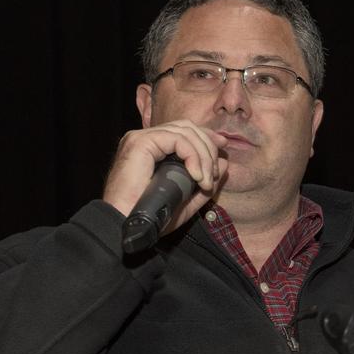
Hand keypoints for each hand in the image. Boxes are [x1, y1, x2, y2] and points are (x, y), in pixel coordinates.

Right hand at [103, 121, 228, 233]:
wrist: (128, 226)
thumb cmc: (152, 217)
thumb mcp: (187, 200)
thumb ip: (205, 182)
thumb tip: (225, 163)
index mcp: (153, 149)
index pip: (185, 131)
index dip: (207, 137)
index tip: (223, 148)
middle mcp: (146, 139)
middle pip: (188, 127)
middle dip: (209, 148)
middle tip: (214, 174)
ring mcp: (141, 138)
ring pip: (185, 131)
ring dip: (203, 156)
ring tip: (206, 181)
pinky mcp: (140, 142)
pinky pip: (176, 138)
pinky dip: (192, 155)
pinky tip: (197, 175)